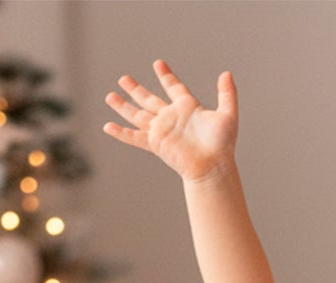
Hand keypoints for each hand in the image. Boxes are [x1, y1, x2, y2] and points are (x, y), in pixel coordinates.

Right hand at [102, 61, 237, 182]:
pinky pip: (134, 137)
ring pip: (138, 115)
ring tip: (109, 96)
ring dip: (123, 106)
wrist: (212, 166)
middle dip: (136, 89)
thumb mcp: (228, 115)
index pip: (173, 87)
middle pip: (149, 99)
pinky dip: (121, 133)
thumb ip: (227, 94)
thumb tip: (227, 73)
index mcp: (187, 107)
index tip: (158, 63)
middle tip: (123, 78)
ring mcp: (162, 130)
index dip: (166, 75)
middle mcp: (172, 117)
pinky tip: (107, 127)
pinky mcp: (156, 143)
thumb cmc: (222, 145)